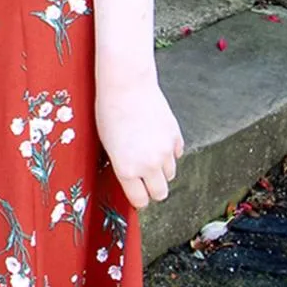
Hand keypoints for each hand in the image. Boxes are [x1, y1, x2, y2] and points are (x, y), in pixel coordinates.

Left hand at [96, 68, 184, 209]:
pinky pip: (177, 154)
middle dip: (153, 189)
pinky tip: (158, 140)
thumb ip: (123, 166)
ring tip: (149, 154)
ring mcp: (164, 151)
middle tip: (146, 180)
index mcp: (127, 170)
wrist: (126, 86)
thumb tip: (132, 180)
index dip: (138, 199)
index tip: (138, 195)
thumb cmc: (110, 112)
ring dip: (162, 169)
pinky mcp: (175, 137)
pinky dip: (170, 152)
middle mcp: (148, 165)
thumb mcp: (109, 145)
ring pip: (170, 174)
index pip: (140, 200)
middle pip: (160, 193)